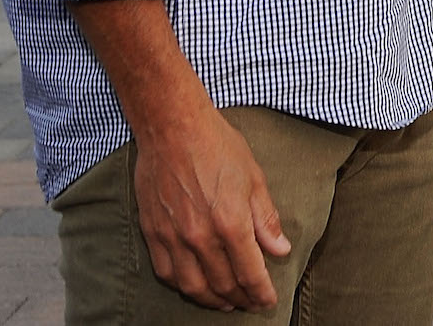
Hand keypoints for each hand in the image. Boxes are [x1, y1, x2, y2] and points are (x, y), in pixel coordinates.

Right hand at [132, 105, 290, 310]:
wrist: (173, 129)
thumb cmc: (219, 147)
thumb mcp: (254, 179)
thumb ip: (266, 220)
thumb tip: (280, 250)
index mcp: (231, 223)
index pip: (249, 272)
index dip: (260, 292)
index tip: (268, 302)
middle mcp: (200, 236)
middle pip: (222, 284)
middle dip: (240, 299)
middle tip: (250, 303)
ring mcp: (173, 237)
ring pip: (192, 286)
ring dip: (211, 300)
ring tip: (225, 303)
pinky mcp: (152, 233)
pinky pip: (166, 273)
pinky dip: (183, 286)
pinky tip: (194, 286)